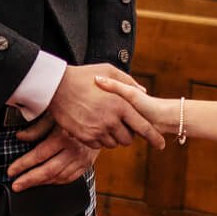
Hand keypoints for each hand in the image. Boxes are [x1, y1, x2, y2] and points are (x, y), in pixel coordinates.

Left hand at [7, 114, 96, 190]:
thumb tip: (20, 137)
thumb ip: (36, 128)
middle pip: (48, 170)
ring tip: (27, 185)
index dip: (23, 164)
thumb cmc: (75, 113)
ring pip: (59, 177)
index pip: (39, 155)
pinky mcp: (86, 165)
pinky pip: (70, 179)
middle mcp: (74, 150)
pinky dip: (56, 182)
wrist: (100, 117)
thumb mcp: (54, 116)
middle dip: (30, 180)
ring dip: (42, 183)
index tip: (11, 171)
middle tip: (16, 185)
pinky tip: (45, 182)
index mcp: (64, 136)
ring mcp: (82, 159)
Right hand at [48, 64, 166, 149]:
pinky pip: (98, 145)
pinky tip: (93, 126)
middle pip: (128, 139)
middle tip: (121, 125)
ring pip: (113, 143)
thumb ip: (128, 82)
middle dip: (128, 134)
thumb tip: (143, 91)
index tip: (161, 144)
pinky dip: (99, 139)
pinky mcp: (84, 137)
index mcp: (120, 105)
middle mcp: (111, 120)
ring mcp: (97, 130)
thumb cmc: (83, 76)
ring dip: (112, 137)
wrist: (56, 86)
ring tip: (104, 123)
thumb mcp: (109, 71)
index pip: (143, 127)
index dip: (154, 138)